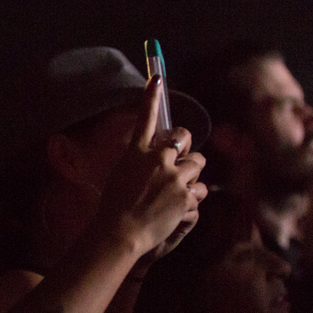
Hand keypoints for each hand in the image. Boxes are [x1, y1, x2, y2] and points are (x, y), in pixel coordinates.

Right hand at [94, 78, 206, 258]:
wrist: (120, 233)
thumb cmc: (113, 209)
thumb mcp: (119, 177)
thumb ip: (137, 163)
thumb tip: (149, 159)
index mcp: (137, 153)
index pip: (145, 118)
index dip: (151, 97)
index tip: (157, 79)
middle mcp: (157, 160)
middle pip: (184, 139)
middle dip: (186, 148)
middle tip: (182, 162)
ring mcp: (174, 177)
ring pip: (198, 164)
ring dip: (193, 173)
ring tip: (180, 188)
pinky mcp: (185, 195)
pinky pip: (200, 190)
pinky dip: (194, 197)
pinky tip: (182, 206)